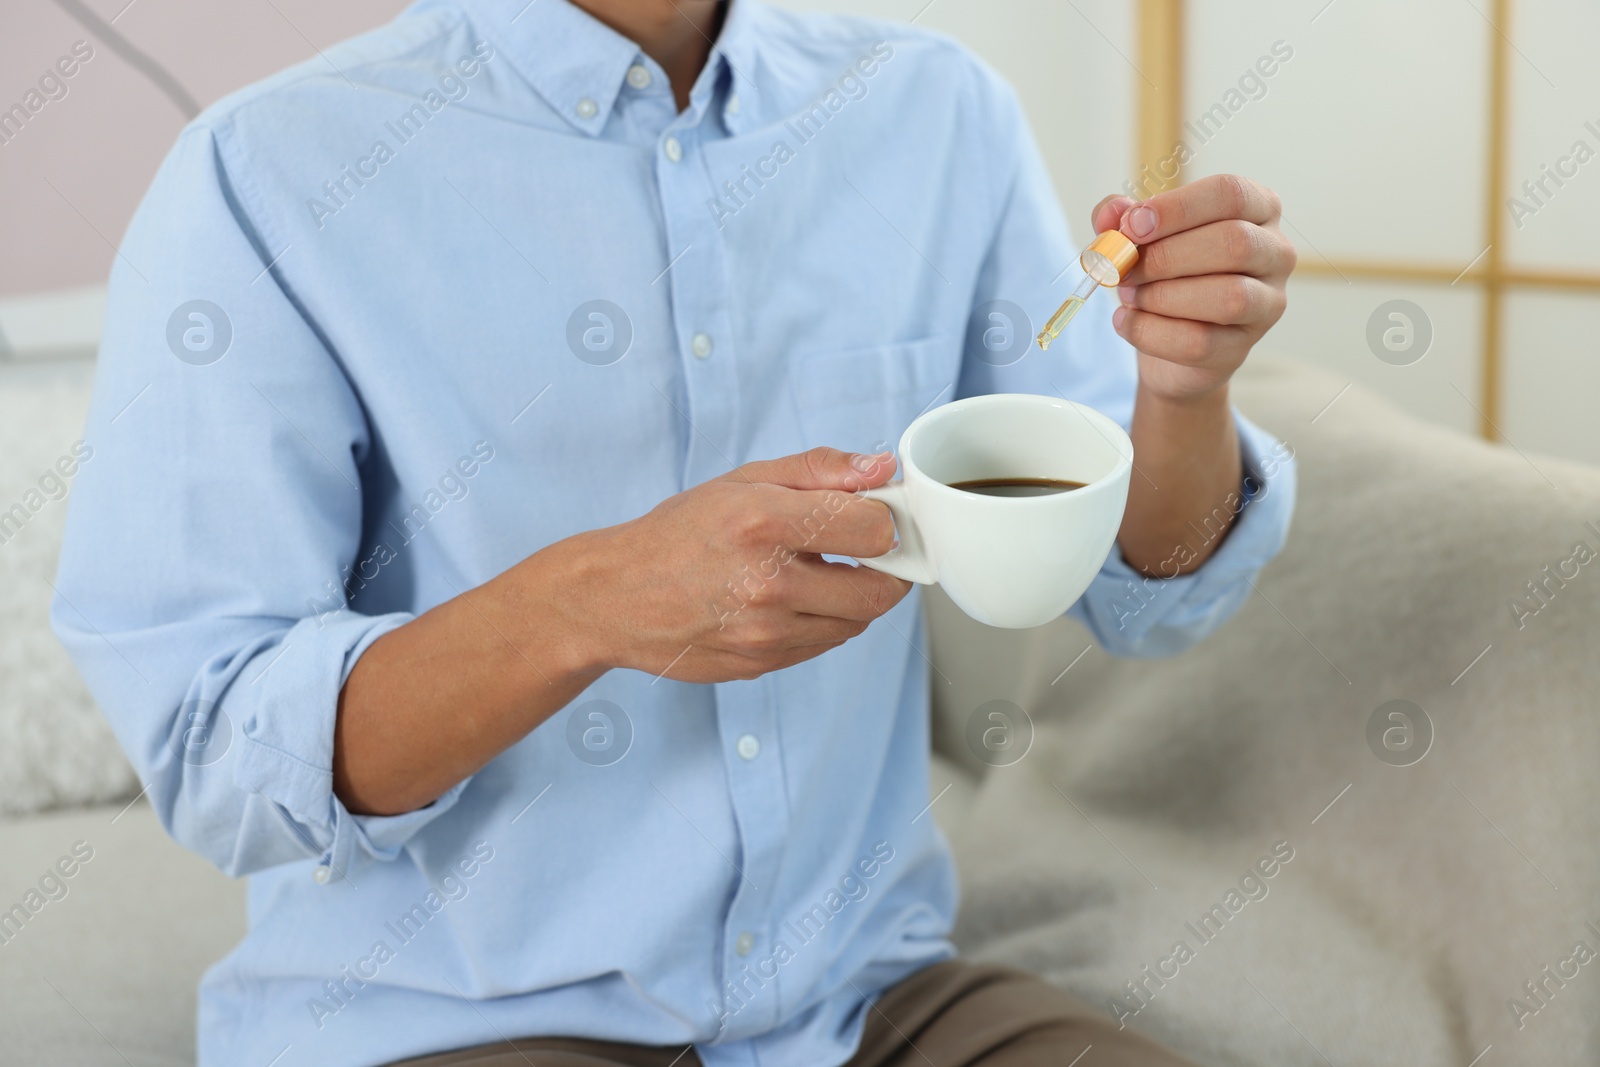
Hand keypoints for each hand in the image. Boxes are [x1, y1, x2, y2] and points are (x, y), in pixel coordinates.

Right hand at [563, 447, 911, 682]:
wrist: (615, 597)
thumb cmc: (679, 533)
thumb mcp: (744, 482)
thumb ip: (819, 470)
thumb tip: (882, 470)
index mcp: (764, 523)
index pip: (874, 531)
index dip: (883, 523)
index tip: (871, 519)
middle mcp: (767, 583)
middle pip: (878, 592)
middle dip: (882, 570)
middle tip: (862, 553)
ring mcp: (764, 633)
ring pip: (855, 624)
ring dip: (851, 598)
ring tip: (815, 573)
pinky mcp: (760, 665)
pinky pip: (822, 645)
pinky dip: (821, 623)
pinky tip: (789, 600)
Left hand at [1091, 174, 1295, 402]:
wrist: (1168, 341)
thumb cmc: (1163, 273)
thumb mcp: (1140, 236)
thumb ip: (1121, 217)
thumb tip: (1111, 213)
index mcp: (1257, 209)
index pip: (1231, 194)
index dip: (1178, 208)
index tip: (1132, 225)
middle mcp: (1275, 252)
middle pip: (1234, 243)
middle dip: (1166, 257)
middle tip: (1124, 268)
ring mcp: (1267, 303)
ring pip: (1228, 297)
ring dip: (1163, 297)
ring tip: (1131, 295)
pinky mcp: (1242, 347)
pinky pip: (1200, 343)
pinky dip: (1150, 333)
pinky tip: (1125, 321)